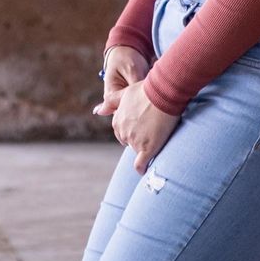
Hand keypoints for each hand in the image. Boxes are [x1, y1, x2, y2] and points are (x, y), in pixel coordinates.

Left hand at [93, 48, 181, 173]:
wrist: (162, 93)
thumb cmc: (145, 91)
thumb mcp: (124, 93)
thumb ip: (110, 103)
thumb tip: (97, 111)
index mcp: (117, 121)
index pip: (122, 132)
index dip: (132, 129)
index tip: (142, 124)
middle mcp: (123, 132)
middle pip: (129, 142)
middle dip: (137, 138)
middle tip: (150, 128)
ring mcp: (134, 141)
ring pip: (137, 150)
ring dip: (144, 147)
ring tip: (156, 134)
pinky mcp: (147, 148)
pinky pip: (141, 164)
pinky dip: (142, 168)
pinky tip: (144, 169)